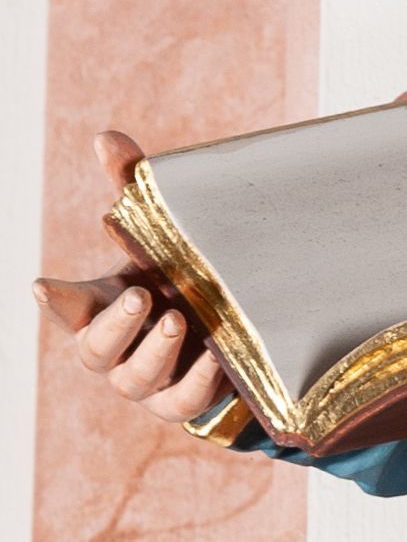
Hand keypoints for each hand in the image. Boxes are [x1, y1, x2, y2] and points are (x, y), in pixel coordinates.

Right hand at [38, 132, 231, 430]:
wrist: (229, 326)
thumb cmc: (175, 272)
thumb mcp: (156, 230)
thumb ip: (131, 187)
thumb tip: (107, 137)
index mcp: (100, 306)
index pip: (66, 307)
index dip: (56, 301)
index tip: (42, 287)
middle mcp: (115, 349)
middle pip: (94, 349)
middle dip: (115, 324)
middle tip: (140, 296)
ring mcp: (146, 382)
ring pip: (135, 379)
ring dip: (155, 352)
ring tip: (178, 321)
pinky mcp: (181, 403)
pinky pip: (183, 404)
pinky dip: (196, 383)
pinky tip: (215, 360)